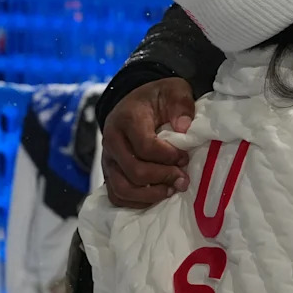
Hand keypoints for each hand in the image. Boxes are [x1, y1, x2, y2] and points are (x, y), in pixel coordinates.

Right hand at [101, 78, 194, 206]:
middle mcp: (112, 140)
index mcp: (127, 119)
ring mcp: (108, 159)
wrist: (135, 102)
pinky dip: (137, 202)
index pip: (145, 146)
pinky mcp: (109, 172)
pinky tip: (157, 196)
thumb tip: (184, 127)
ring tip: (171, 190)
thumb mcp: (174, 90)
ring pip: (122, 189)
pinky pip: (116, 196)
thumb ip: (181, 104)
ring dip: (150, 195)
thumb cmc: (157, 98)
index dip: (168, 156)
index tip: (184, 157)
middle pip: (134, 171)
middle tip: (183, 179)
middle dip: (162, 178)